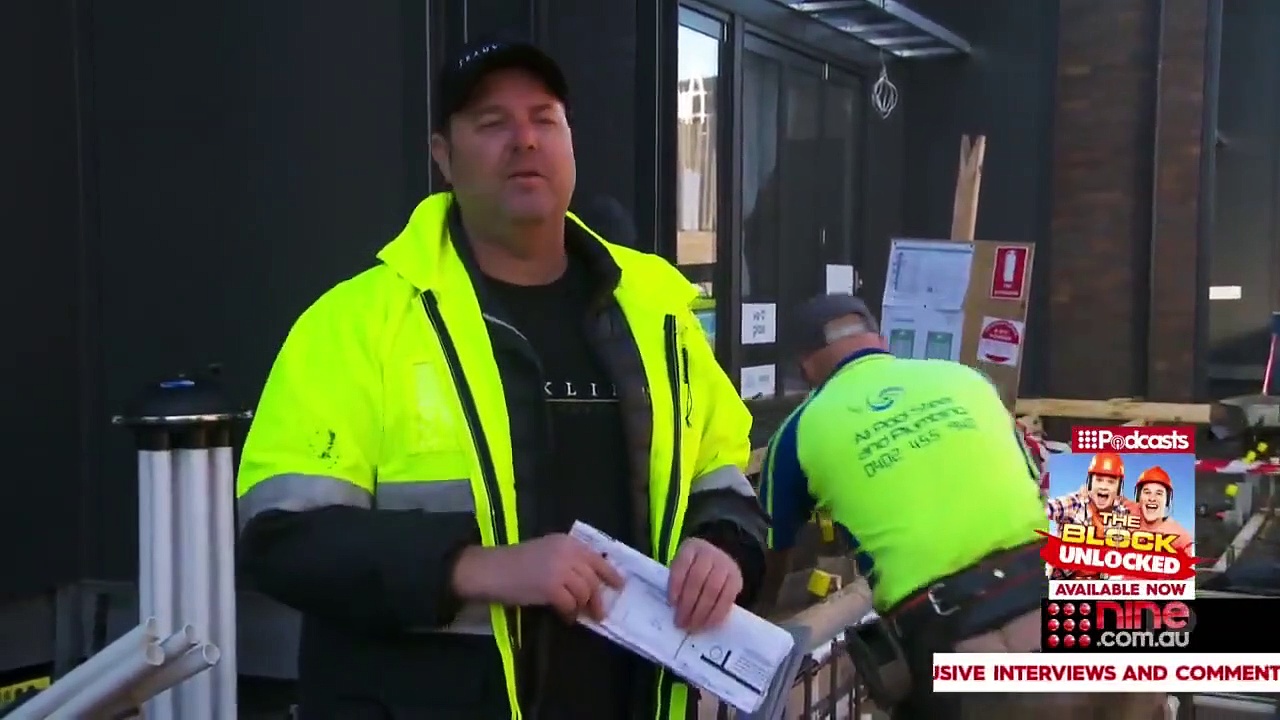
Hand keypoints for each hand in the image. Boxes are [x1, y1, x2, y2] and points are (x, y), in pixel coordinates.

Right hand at [452, 534, 623, 621]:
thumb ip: (568, 560)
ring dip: (582, 607)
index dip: (610, 573)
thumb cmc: (515, 562)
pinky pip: (570, 605)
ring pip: (584, 593)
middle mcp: (567, 553)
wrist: (491, 569)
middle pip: (593, 579)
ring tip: (575, 614)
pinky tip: (565, 617)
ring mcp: (560, 570)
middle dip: (598, 598)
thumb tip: (590, 581)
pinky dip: (569, 614)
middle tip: (599, 613)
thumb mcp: (546, 551)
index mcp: (567, 542)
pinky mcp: (551, 587)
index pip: (597, 558)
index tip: (620, 585)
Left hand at [667, 537, 742, 631]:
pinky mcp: (737, 579)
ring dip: (701, 612)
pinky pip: (726, 599)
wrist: (719, 561)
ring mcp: (725, 565)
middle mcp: (709, 553)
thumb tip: (674, 608)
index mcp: (691, 548)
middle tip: (680, 622)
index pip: (682, 566)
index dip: (675, 585)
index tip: (671, 604)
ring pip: (712, 590)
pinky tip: (707, 624)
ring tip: (693, 626)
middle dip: (687, 604)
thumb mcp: (683, 567)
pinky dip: (716, 614)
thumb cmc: (694, 569)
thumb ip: (678, 582)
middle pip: (697, 579)